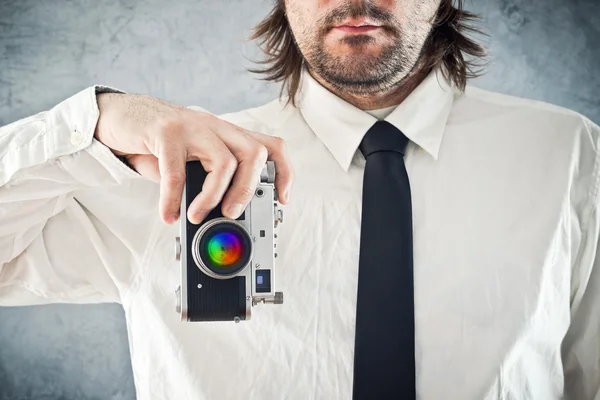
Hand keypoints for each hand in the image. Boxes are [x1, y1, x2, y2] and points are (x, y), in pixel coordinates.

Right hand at [94, 92, 292, 224]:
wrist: (120, 116)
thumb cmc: (159, 144)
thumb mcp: (190, 161)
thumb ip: (205, 182)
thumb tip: (216, 218)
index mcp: (226, 135)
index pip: (270, 145)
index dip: (284, 171)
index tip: (282, 198)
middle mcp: (215, 127)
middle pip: (254, 152)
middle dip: (248, 189)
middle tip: (232, 213)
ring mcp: (192, 126)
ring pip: (223, 161)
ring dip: (214, 196)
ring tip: (197, 216)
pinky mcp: (165, 131)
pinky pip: (176, 170)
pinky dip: (173, 198)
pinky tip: (168, 214)